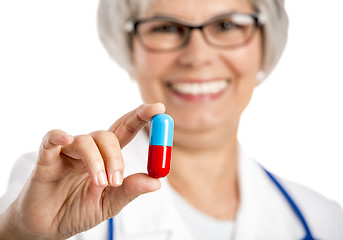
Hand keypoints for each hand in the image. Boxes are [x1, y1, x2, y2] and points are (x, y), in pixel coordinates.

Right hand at [0, 103, 164, 239]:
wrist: (49, 227)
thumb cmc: (79, 211)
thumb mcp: (110, 204)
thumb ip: (130, 190)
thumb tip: (157, 181)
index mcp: (107, 157)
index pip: (126, 130)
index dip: (141, 117)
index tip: (158, 108)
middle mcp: (89, 150)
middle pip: (108, 134)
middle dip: (118, 151)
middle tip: (117, 178)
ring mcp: (68, 153)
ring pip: (86, 140)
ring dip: (97, 161)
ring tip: (100, 184)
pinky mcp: (46, 159)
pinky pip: (51, 139)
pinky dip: (59, 137)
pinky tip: (66, 140)